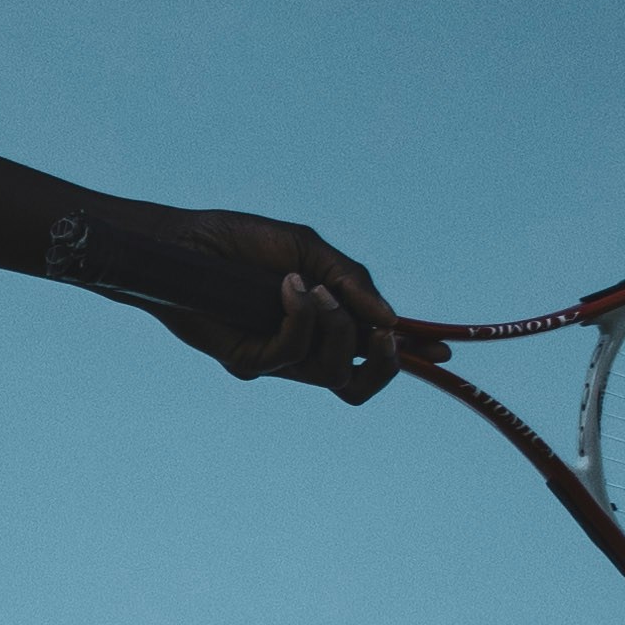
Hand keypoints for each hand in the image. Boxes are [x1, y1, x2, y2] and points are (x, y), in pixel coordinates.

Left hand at [45, 193, 406, 401]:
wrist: (184, 241)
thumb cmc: (240, 242)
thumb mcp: (306, 250)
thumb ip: (350, 280)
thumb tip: (391, 319)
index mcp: (323, 323)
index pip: (371, 353)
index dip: (407, 356)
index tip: (440, 348)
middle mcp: (303, 348)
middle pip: (359, 383)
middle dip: (385, 361)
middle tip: (384, 333)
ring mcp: (276, 359)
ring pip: (331, 372)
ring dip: (335, 327)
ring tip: (310, 285)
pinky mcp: (246, 361)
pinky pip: (290, 355)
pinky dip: (299, 319)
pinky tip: (285, 285)